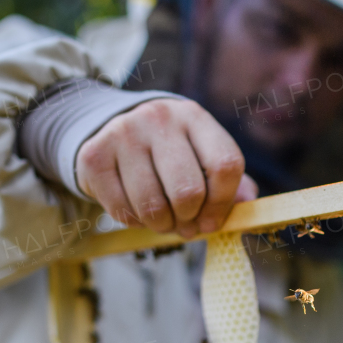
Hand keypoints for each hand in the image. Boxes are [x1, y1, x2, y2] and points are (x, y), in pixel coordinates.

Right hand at [75, 98, 256, 237]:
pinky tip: (138, 211)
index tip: (212, 221)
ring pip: (153, 206)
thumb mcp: (200, 154)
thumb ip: (228, 181)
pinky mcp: (94, 155)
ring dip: (161, 226)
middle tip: (184, 224)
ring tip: (162, 221)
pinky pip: (122, 210)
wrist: (112, 128)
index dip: (223, 204)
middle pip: (188, 191)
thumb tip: (248, 203)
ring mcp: (124, 134)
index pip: (225, 165)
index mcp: (194, 117)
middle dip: (189, 220)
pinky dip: (134, 222)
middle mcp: (159, 118)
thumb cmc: (167, 152)